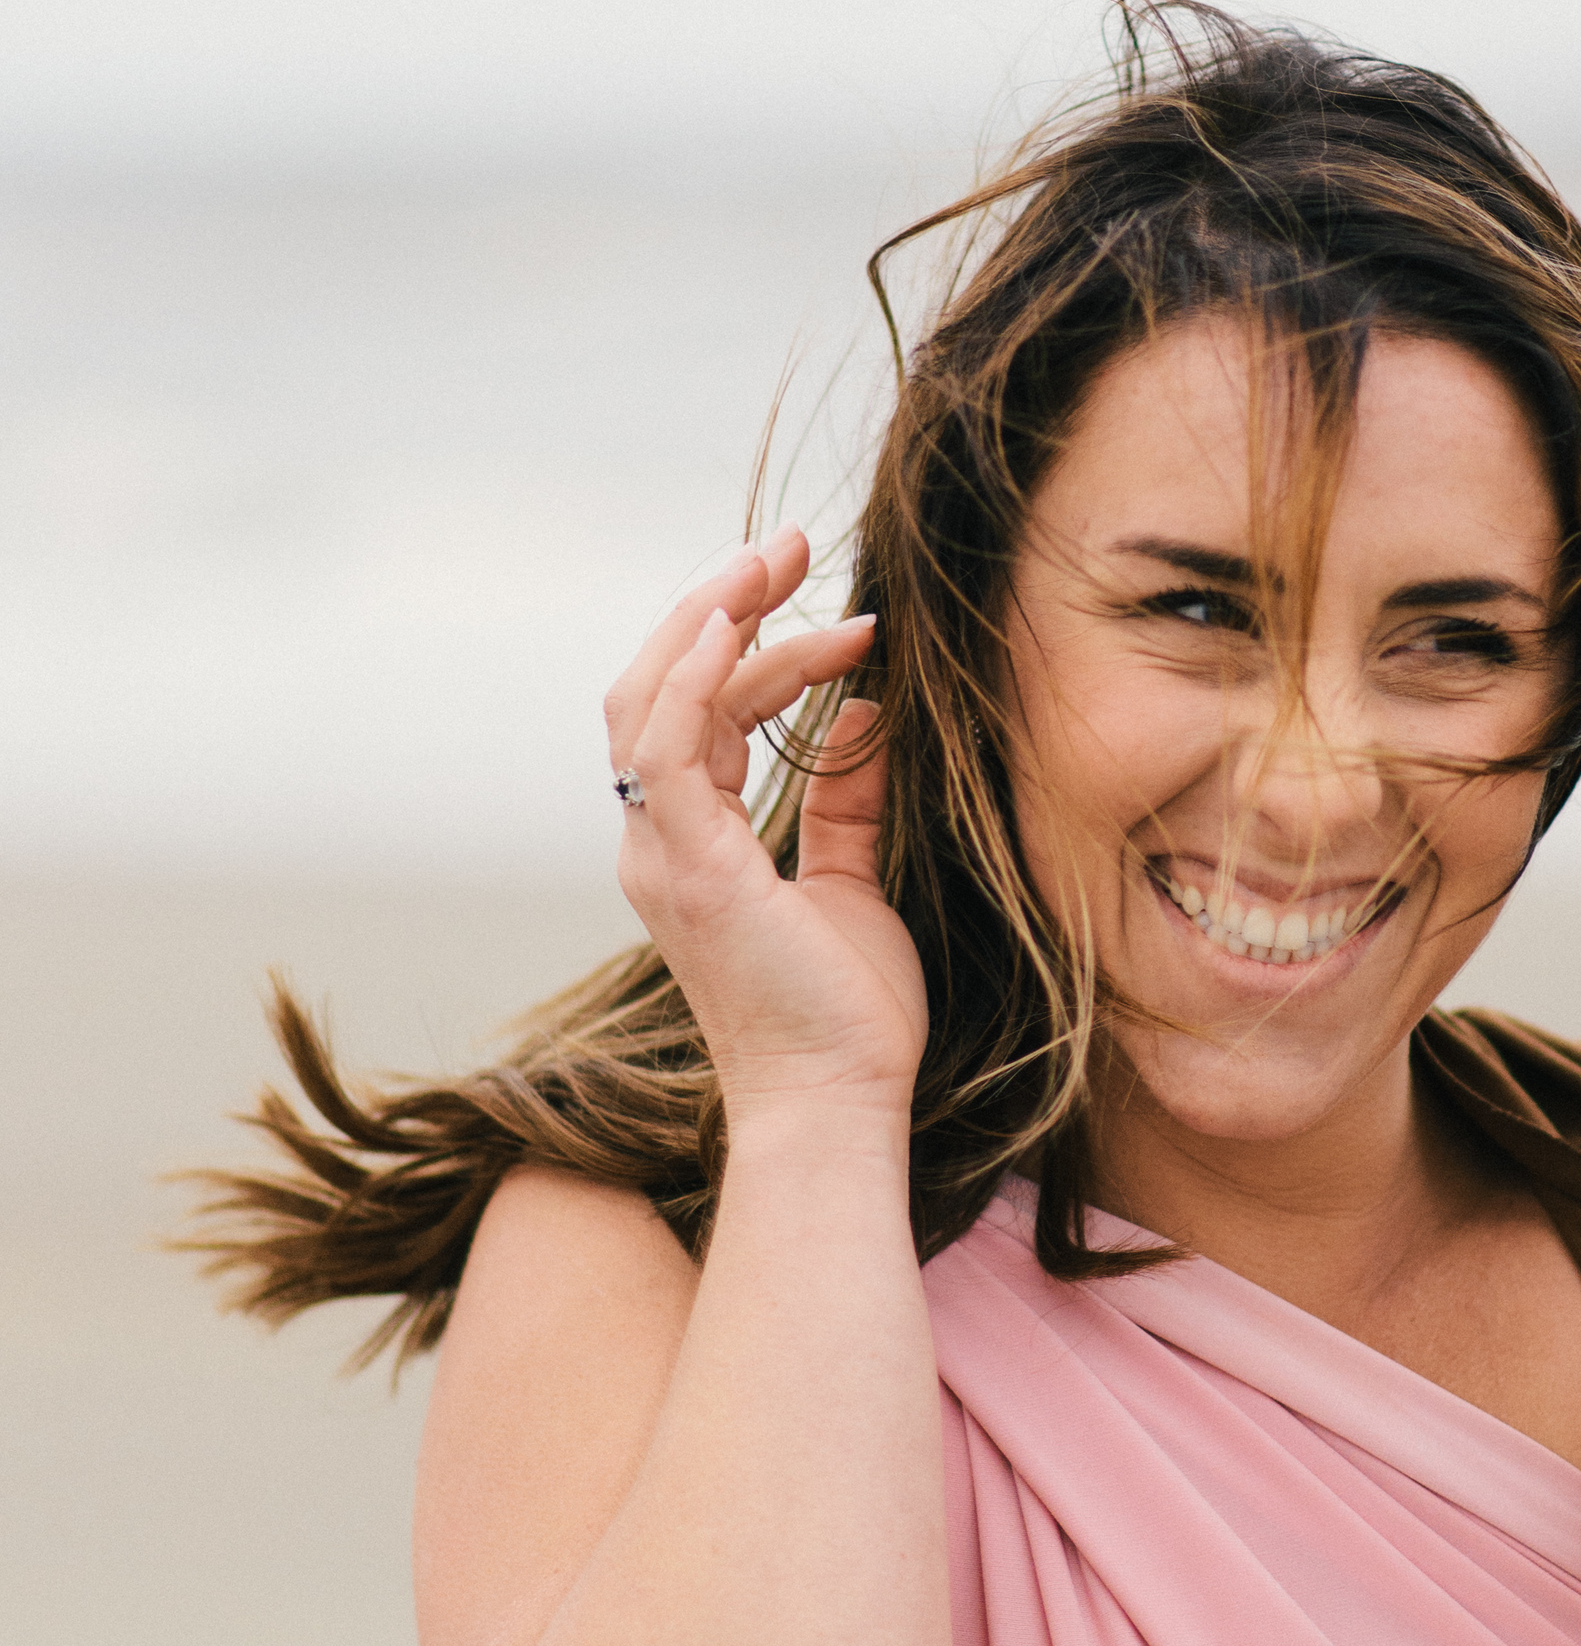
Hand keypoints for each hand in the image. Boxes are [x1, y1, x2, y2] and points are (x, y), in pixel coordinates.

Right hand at [603, 525, 927, 1131]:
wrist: (839, 1101)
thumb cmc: (845, 1013)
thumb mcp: (852, 879)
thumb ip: (846, 797)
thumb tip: (863, 712)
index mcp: (687, 843)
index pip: (695, 712)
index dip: (759, 647)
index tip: (848, 613)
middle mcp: (656, 841)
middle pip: (654, 686)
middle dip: (719, 603)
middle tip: (791, 543)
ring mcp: (662, 853)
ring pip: (652, 698)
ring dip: (714, 617)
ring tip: (779, 560)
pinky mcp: (688, 866)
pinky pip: (666, 745)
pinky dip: (701, 674)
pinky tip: (755, 624)